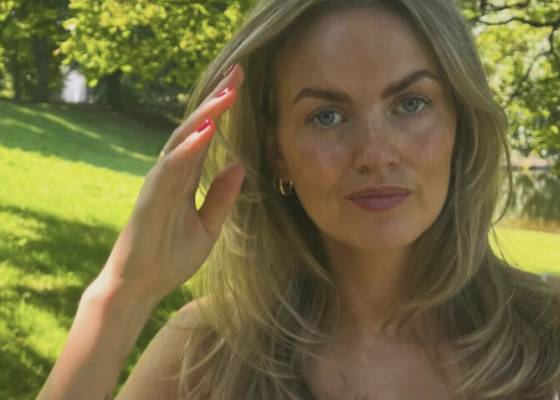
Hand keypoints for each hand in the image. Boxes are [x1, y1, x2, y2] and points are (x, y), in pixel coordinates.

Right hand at [87, 64, 245, 303]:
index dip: (221, 109)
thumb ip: (221, 196)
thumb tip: (238, 165)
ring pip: (181, 140)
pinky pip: (170, 168)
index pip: (205, 135)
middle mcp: (171, 173)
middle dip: (216, 100)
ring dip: (205, 115)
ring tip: (228, 94)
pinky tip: (207, 132)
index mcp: (185, 178)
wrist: (140, 287)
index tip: (241, 85)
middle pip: (195, 128)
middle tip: (238, 72)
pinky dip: (188, 148)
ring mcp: (159, 183)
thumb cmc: (169, 257)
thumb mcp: (208, 226)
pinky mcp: (151, 198)